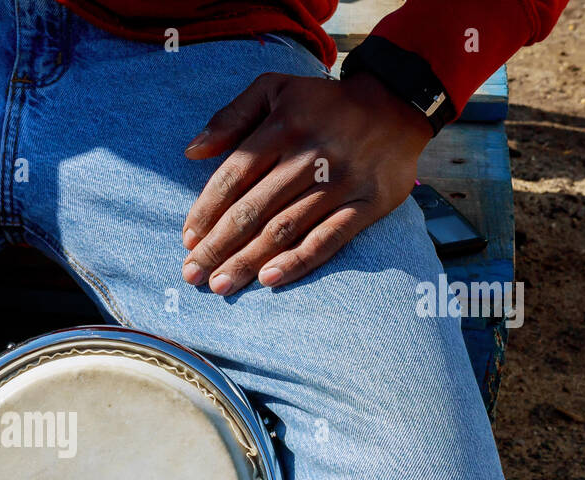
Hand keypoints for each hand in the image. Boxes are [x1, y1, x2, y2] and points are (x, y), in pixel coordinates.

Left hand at [181, 71, 431, 292]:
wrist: (396, 103)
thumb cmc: (322, 103)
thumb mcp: (274, 89)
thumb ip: (231, 116)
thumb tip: (191, 151)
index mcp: (282, 128)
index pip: (233, 176)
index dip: (206, 211)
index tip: (188, 239)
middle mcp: (308, 158)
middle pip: (253, 210)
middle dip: (218, 246)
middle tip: (193, 274)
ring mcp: (339, 183)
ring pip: (284, 229)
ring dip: (248, 261)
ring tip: (221, 285)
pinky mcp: (367, 204)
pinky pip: (327, 239)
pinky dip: (297, 261)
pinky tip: (268, 280)